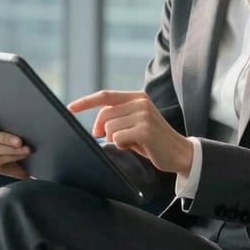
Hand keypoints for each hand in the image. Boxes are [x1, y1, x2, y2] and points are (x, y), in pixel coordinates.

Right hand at [0, 110, 30, 179]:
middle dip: (4, 137)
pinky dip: (12, 156)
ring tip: (26, 149)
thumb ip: (8, 118)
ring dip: (11, 149)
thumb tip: (19, 114)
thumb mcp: (11, 123)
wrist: (19, 156)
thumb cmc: (15, 133)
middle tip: (20, 141)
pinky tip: (22, 154)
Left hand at [67, 90, 193, 176]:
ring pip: (110, 127)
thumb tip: (97, 126)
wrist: (178, 153)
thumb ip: (119, 118)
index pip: (105, 96)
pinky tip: (135, 146)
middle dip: (102, 130)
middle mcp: (140, 102)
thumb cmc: (152, 141)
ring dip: (115, 139)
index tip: (70, 107)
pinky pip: (118, 138)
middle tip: (109, 139)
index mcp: (137, 97)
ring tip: (131, 141)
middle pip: (104, 114)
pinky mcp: (145, 129)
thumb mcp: (135, 123)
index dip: (86, 101)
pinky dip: (122, 145)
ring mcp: (144, 114)